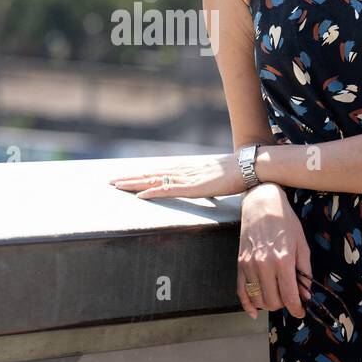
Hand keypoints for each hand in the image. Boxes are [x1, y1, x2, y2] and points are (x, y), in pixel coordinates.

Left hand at [108, 153, 244, 199]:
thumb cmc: (237, 173)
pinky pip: (170, 191)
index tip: (126, 178)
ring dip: (135, 184)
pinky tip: (141, 196)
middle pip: (152, 175)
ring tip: (117, 186)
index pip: (159, 173)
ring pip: (155, 181)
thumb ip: (206, 183)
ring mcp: (188, 179)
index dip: (141, 176)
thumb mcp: (216, 179)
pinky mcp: (194, 188)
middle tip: (111, 181)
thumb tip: (204, 187)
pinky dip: (153, 192)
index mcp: (187, 171)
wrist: (249, 165)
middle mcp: (183, 172)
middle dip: (130, 178)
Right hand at [236, 184, 309, 320]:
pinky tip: (254, 312)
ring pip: (258, 299)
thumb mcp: (302, 244)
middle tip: (290, 298)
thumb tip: (306, 295)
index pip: (289, 297)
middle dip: (283, 305)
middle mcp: (264, 265)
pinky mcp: (239, 263)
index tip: (301, 312)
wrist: (261, 203)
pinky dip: (247, 304)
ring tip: (276, 296)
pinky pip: (241, 291)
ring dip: (268, 303)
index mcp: (283, 260)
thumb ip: (304, 271)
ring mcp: (249, 265)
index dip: (297, 309)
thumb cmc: (285, 221)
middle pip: (273, 302)